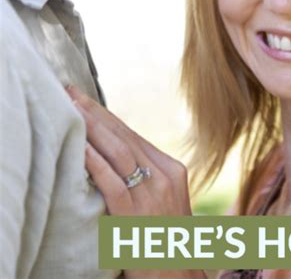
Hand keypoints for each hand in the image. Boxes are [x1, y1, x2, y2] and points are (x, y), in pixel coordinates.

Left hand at [67, 85, 191, 216]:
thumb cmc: (166, 245)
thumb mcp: (165, 206)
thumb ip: (146, 182)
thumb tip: (112, 160)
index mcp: (172, 170)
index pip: (133, 136)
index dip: (106, 116)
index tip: (83, 100)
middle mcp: (165, 176)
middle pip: (125, 137)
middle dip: (95, 113)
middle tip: (70, 93)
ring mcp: (152, 195)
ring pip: (119, 152)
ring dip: (92, 128)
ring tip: (70, 110)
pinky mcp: (135, 217)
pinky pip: (112, 183)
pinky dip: (95, 163)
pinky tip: (80, 148)